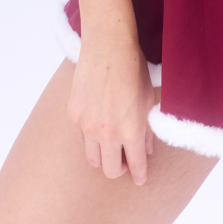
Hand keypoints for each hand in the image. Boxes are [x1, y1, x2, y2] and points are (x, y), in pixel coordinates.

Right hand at [67, 33, 155, 184]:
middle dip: (120, 169)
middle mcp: (108, 133)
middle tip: (125, 162)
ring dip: (103, 156)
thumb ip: (148, 129)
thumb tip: (145, 150)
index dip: (140, 175)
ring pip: (93, 159)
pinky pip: (81, 138)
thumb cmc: (134, 68)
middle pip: (111, 170)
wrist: (108, 45)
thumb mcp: (148, 99)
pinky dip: (90, 138)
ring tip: (110, 146)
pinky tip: (97, 126)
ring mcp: (87, 125)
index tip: (140, 178)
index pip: (136, 165)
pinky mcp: (74, 115)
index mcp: (131, 130)